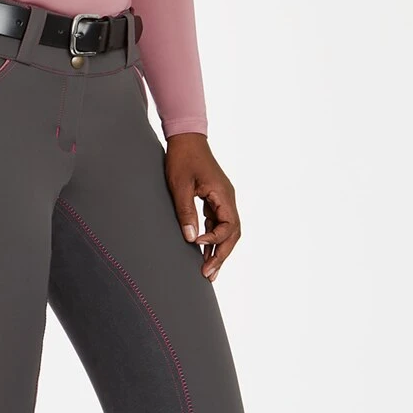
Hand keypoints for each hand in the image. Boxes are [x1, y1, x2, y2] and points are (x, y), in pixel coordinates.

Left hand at [164, 133, 240, 280]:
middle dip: (221, 255)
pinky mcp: (215, 200)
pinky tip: (204, 253)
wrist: (186, 138)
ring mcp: (222, 200)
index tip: (197, 244)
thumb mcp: (180, 186)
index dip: (214, 240)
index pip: (228, 226)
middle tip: (208, 275)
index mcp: (223, 194)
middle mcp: (228, 199)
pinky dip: (213, 240)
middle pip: (232, 234)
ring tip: (208, 272)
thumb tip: (191, 239)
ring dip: (219, 251)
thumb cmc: (182, 158)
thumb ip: (186, 212)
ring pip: (227, 231)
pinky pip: (218, 224)